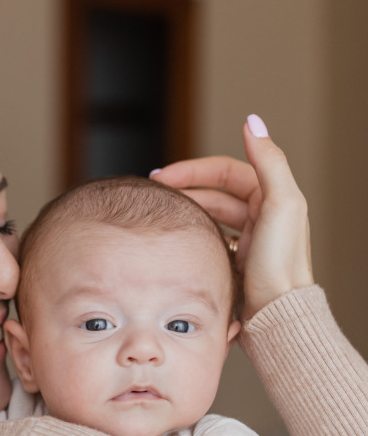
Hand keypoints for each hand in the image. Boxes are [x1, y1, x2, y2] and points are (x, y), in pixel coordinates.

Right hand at [152, 116, 313, 318]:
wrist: (276, 314)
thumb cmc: (281, 263)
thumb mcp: (281, 203)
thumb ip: (268, 159)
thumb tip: (252, 121)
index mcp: (271, 198)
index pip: (224, 171)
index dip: (192, 169)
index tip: (162, 177)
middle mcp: (260, 217)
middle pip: (213, 193)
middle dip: (184, 189)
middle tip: (154, 195)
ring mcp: (247, 241)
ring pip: (208, 217)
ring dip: (185, 213)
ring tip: (161, 218)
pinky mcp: (235, 264)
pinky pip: (207, 241)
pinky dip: (191, 237)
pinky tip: (175, 242)